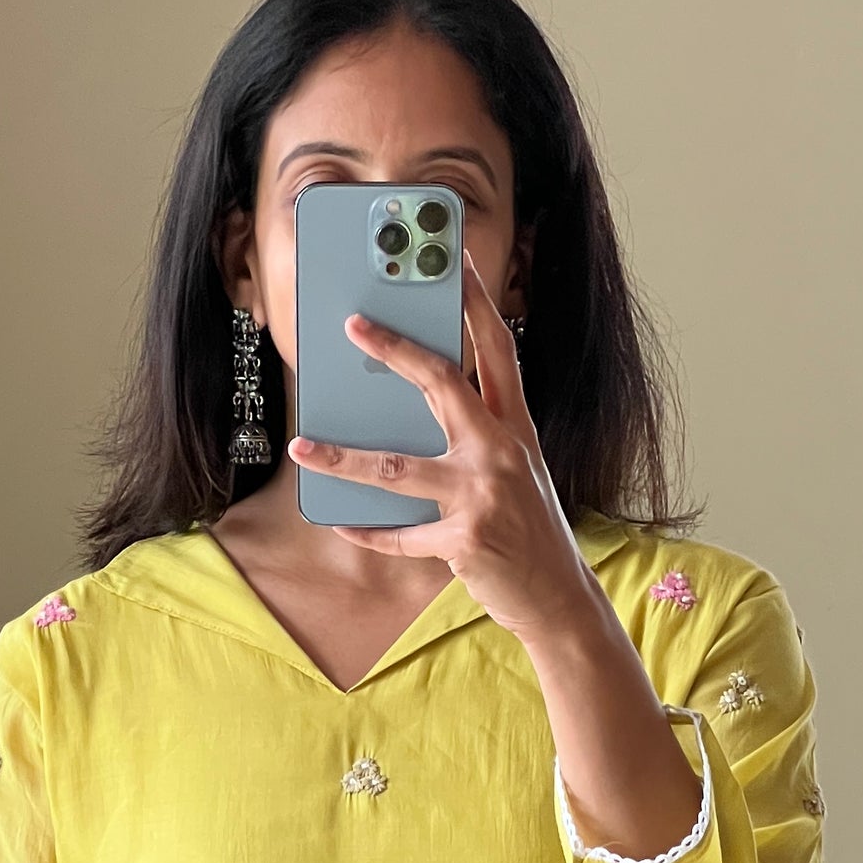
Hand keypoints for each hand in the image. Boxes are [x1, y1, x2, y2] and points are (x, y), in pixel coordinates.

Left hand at [288, 253, 599, 646]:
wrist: (559, 599)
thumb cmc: (531, 534)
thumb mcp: (516, 475)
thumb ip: (477, 442)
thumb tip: (409, 421)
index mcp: (517, 429)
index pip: (498, 350)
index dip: (477, 303)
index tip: (456, 263)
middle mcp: (502, 452)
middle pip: (442, 384)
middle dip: (395, 350)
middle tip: (353, 325)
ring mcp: (483, 495)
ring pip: (397, 467)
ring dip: (343, 458)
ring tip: (303, 445)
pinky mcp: (465, 540)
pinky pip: (401, 534)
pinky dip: (369, 532)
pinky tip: (342, 524)